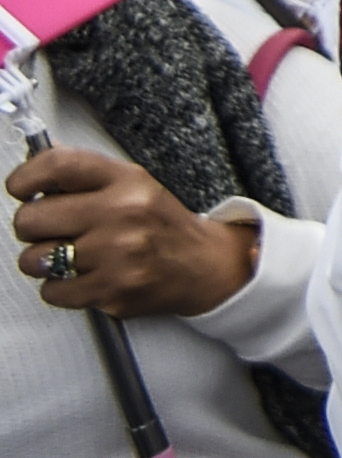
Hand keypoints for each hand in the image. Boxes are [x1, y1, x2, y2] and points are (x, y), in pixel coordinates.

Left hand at [10, 148, 262, 319]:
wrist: (204, 266)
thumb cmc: (161, 225)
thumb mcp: (134, 186)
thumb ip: (86, 178)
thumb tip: (34, 175)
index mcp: (127, 182)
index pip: (57, 165)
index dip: (25, 177)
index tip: (21, 189)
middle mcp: (122, 214)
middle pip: (31, 219)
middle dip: (32, 228)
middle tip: (53, 230)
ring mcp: (117, 255)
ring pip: (34, 260)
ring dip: (44, 262)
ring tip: (69, 257)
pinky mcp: (112, 290)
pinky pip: (52, 291)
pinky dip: (60, 288)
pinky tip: (83, 278)